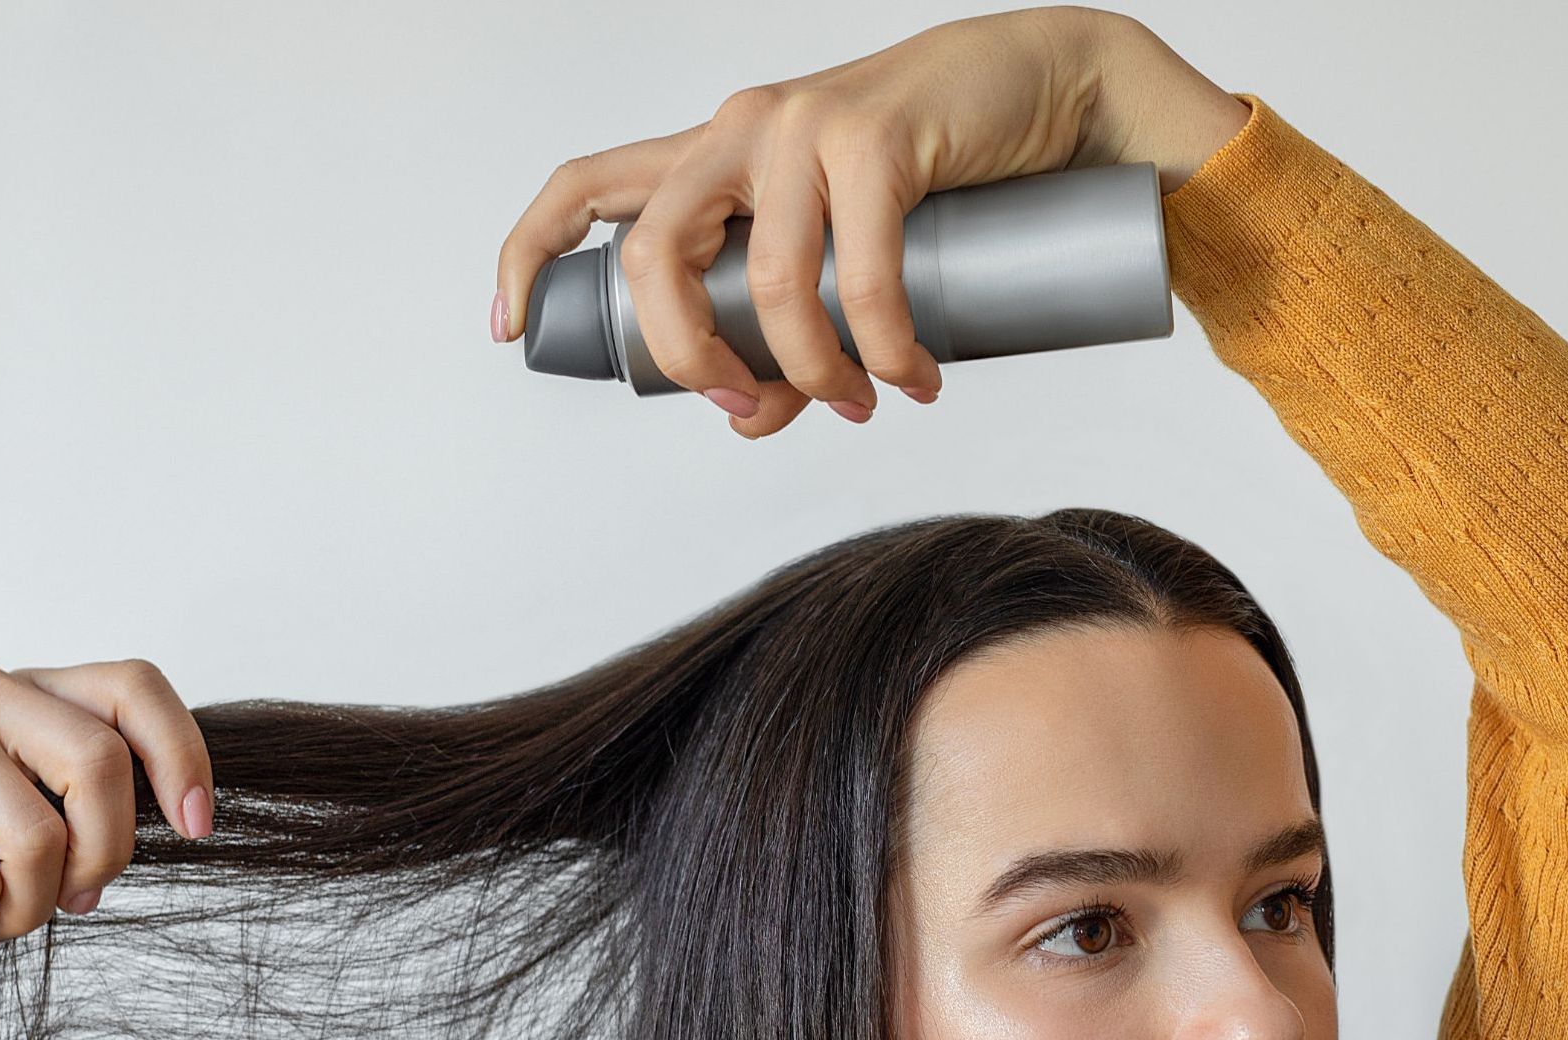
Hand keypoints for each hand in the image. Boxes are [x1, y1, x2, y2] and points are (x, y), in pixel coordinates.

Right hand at [0, 659, 214, 1039]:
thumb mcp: (38, 824)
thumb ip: (97, 800)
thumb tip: (187, 809)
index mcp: (33, 692)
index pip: (135, 687)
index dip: (181, 754)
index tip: (197, 826)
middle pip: (101, 763)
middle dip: (105, 853)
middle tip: (77, 900)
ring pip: (40, 836)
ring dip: (30, 908)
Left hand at [490, 6, 1249, 438]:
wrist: (1056, 90)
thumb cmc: (946, 174)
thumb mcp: (847, 252)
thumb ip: (788, 330)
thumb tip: (748, 421)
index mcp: (715, 152)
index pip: (586, 186)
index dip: (528, 255)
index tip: (511, 329)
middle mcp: (741, 128)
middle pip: (653, 254)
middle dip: (687, 358)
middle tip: (745, 410)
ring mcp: (802, 126)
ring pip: (766, 283)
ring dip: (813, 373)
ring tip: (868, 402)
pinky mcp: (872, 136)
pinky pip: (859, 274)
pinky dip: (885, 348)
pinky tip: (913, 377)